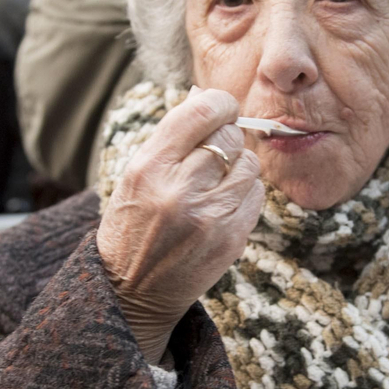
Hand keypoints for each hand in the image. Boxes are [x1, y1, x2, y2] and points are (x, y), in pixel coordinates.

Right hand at [97, 88, 265, 362]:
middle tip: (214, 149)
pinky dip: (245, 192)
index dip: (219, 103)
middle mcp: (179, 191)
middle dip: (226, 136)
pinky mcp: (231, 239)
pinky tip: (224, 202)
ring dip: (238, 165)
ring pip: (249, 164)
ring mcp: (209, 218)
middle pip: (229, 137)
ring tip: (216, 180)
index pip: (201, 113)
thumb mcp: (135, 176)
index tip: (220, 107)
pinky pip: (257, 194)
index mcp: (148, 169)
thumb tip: (204, 97)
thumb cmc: (131, 226)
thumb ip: (171, 137)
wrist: (132, 291)